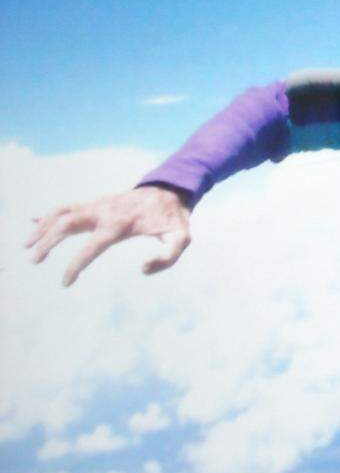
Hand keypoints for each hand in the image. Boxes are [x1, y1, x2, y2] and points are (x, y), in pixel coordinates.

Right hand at [26, 185, 190, 285]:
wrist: (171, 190)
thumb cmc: (173, 218)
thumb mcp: (181, 238)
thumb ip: (168, 257)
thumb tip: (142, 269)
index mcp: (121, 223)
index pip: (93, 245)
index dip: (76, 264)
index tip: (65, 282)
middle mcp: (105, 211)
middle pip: (67, 223)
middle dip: (47, 241)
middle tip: (33, 260)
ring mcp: (98, 205)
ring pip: (62, 212)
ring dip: (42, 227)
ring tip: (26, 245)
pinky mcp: (97, 203)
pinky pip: (68, 206)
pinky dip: (49, 213)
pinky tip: (33, 220)